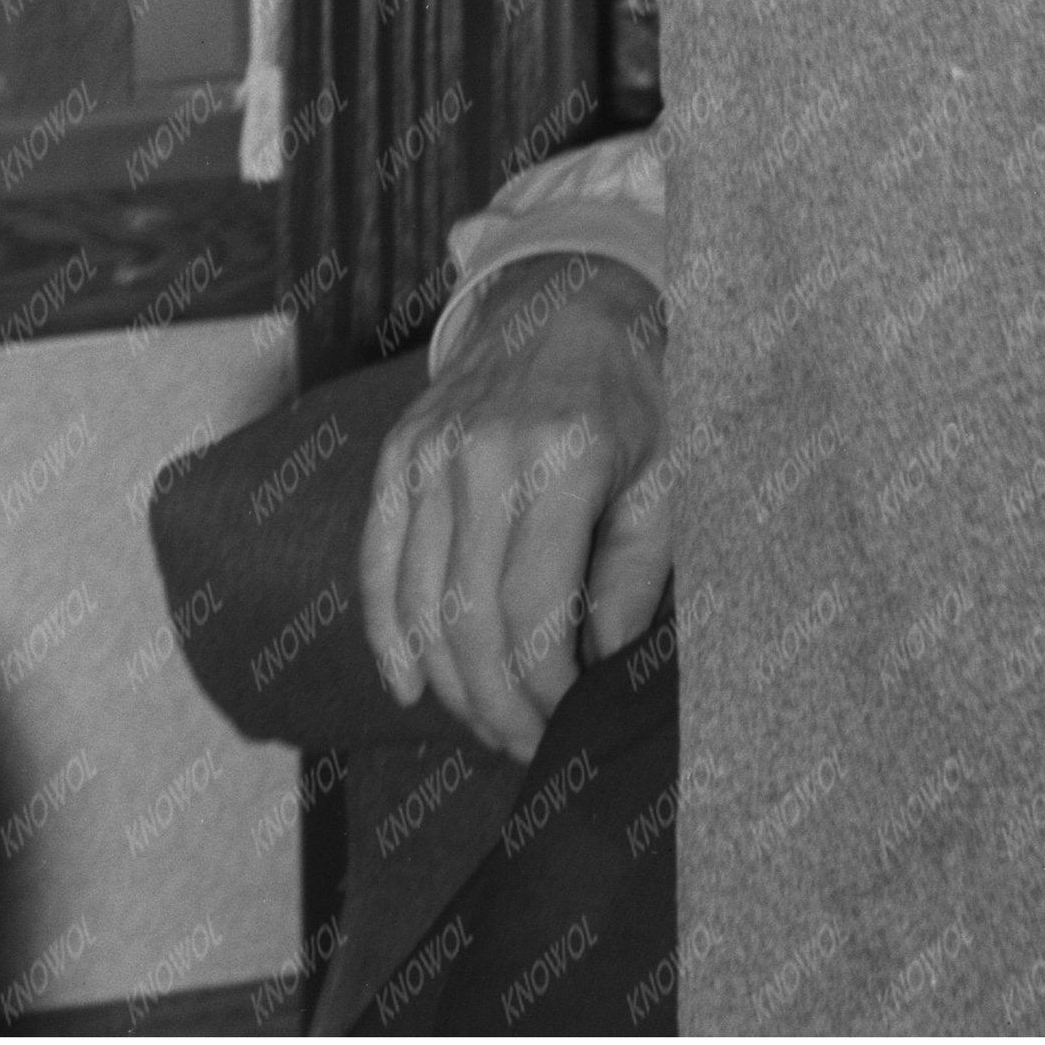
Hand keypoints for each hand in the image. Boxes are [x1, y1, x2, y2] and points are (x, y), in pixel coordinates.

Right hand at [360, 256, 673, 755]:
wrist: (567, 296)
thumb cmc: (632, 395)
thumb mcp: (666, 478)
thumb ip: (633, 574)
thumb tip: (600, 662)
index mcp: (559, 457)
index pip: (534, 610)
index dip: (547, 689)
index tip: (570, 726)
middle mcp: (481, 452)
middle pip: (467, 615)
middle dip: (497, 703)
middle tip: (529, 747)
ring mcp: (429, 448)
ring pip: (417, 596)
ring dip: (448, 682)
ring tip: (489, 726)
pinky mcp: (400, 449)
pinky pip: (377, 553)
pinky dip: (385, 627)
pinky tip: (407, 685)